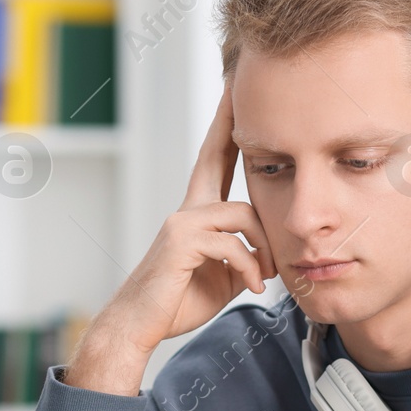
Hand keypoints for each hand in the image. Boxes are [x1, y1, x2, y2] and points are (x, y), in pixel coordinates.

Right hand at [66, 89, 275, 394]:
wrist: (140, 326)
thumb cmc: (178, 301)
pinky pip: (233, 244)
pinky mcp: (180, 241)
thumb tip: (270, 255)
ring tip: (268, 274)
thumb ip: (245, 256)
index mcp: (197, 214)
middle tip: (235, 84)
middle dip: (227, 120)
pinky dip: (251, 267)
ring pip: (242, 213)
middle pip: (213, 155)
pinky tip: (254, 287)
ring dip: (264, 246)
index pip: (214, 162)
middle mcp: (187, 209)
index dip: (224, 129)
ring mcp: (181, 221)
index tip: (232, 96)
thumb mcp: (224, 277)